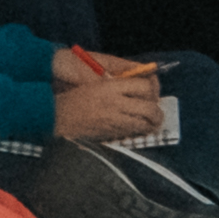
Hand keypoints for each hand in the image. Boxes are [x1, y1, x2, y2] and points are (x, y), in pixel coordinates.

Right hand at [50, 62, 170, 145]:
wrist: (60, 116)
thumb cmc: (77, 97)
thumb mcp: (99, 84)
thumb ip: (120, 85)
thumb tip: (142, 87)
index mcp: (113, 87)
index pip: (145, 86)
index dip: (152, 89)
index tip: (152, 92)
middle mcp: (117, 103)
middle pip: (149, 108)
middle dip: (157, 113)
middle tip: (157, 114)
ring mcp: (115, 120)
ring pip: (144, 124)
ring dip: (151, 125)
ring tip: (152, 124)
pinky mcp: (111, 133)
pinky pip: (132, 132)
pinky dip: (137, 131)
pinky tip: (135, 128)